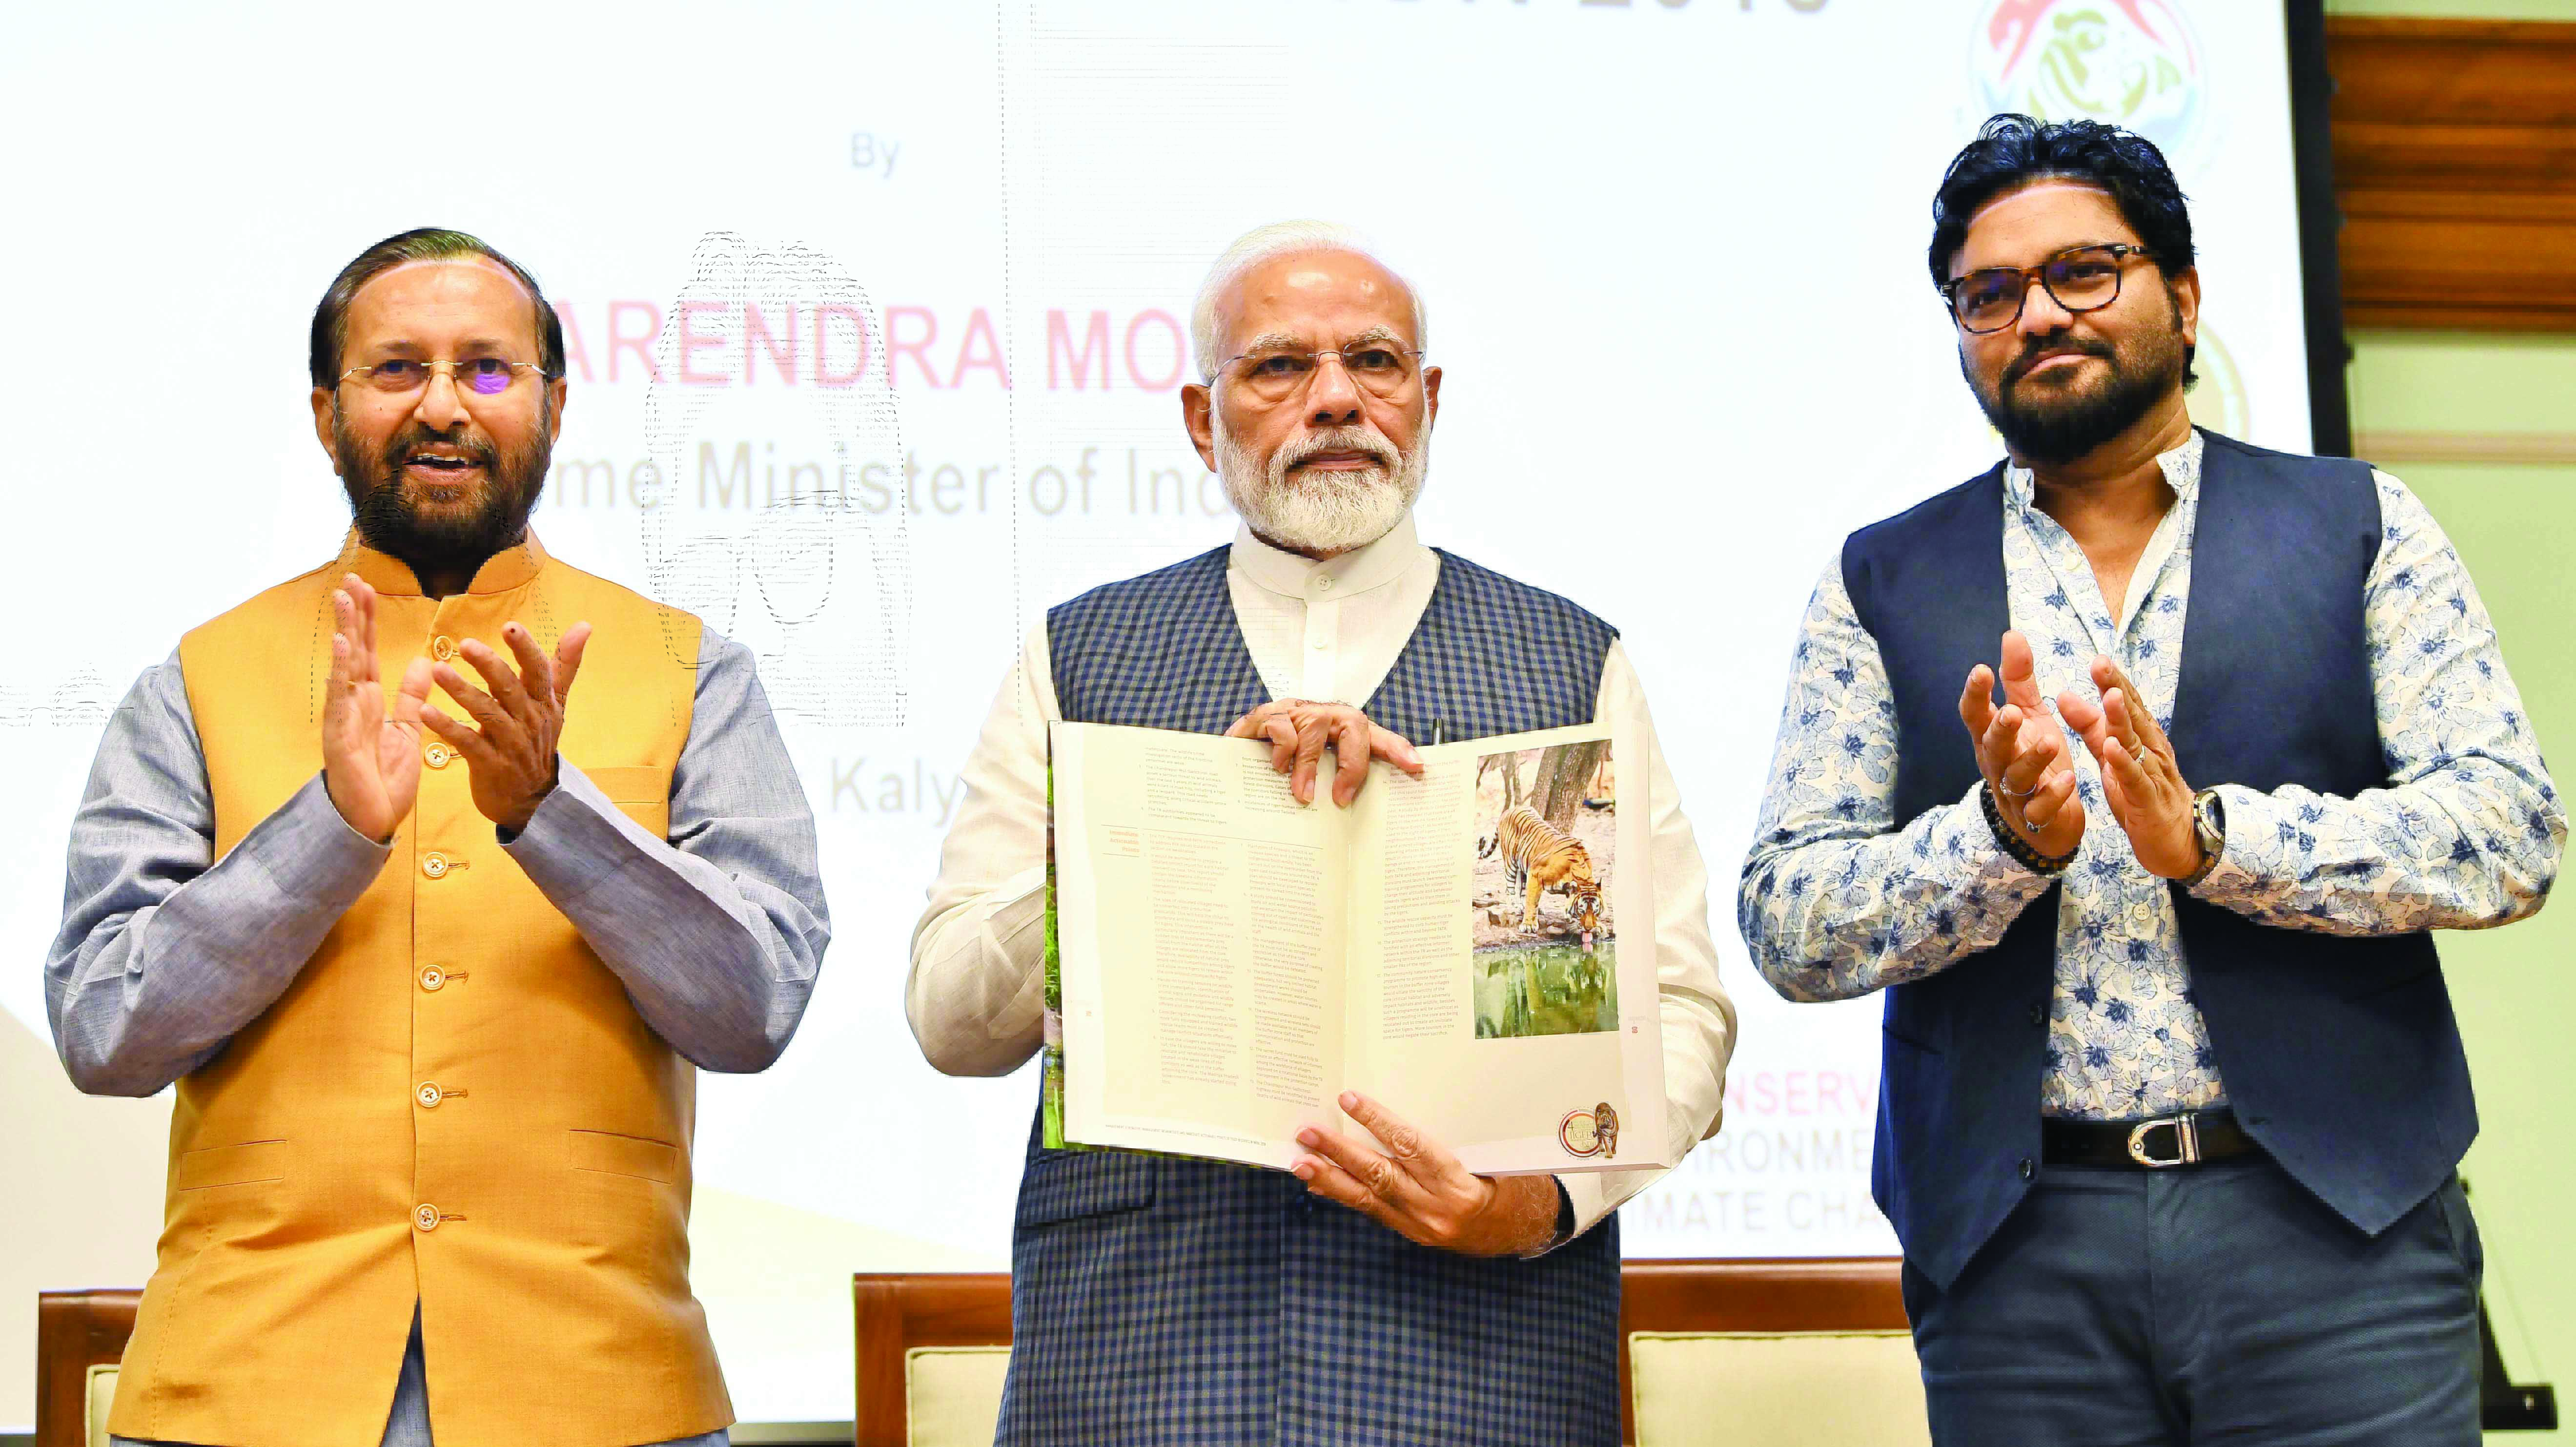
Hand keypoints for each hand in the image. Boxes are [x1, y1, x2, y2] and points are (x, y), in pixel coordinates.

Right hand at [322, 575, 433, 841]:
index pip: (368, 651)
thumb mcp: (408, 730)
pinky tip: (344, 645)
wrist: (371, 820)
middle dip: (354, 615)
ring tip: (346, 599)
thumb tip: (424, 662)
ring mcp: (343, 717)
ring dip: (345, 632)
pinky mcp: (340, 735)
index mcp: (369, 701)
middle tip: (352, 578)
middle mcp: (353, 703)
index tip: (368, 588)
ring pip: (345, 666)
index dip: (368, 620)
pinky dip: (342, 670)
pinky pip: (342, 698)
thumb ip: (413, 697)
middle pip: (354, 650)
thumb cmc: (382, 778)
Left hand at [419, 620, 592, 833]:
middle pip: (510, 688)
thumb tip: (584, 625)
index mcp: (542, 702)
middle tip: (465, 645)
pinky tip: (425, 712)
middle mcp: (528, 720)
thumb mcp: (554, 704)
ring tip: (438, 670)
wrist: (532, 799)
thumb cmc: (537, 742)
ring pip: (487, 713)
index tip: (510, 627)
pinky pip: (467, 742)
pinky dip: (447, 727)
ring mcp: (510, 744)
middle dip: (489, 665)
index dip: (525, 649)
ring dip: (461, 691)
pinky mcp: (489, 764)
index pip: (538, 670)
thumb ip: (564, 664)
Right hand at [1224, 700, 1423, 806]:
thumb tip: (1359, 811)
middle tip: (1340, 799)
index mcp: (1341, 730)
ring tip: (1301, 792)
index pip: (1376, 735)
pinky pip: (1279, 723)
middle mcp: (1322, 716)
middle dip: (1349, 764)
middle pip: (1351, 725)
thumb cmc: (1285, 765)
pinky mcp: (1265, 715)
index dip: (1398, 747)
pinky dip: (1280, 747)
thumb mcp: (1316, 775)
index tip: (1416, 766)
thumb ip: (1338, 786)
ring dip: (1308, 762)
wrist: (1237, 749)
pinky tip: (1276, 767)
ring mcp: (1295, 711)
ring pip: (1314, 724)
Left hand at [1292, 1092, 1560, 1256]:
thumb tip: (1399, 1109)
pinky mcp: (1410, 1233)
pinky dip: (1342, 1195)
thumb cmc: (1506, 1180)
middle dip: (1340, 1152)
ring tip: (1300, 1161)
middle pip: (1381, 1175)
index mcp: (1461, 1184)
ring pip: (1368, 1199)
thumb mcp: (1488, 1155)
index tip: (1349, 1099)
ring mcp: (1420, 1225)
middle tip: (1307, 1132)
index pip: (1413, 1147)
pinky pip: (1371, 1212)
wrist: (1518, 1229)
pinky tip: (1317, 1182)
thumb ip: (1447, 1136)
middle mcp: (1437, 1208)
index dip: (1379, 1122)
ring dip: (1330, 1178)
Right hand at [1958, 630, 2082, 859]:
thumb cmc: (2034, 758)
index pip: (1975, 716)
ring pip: (2016, 778)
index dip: (1975, 695)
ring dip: (2032, 760)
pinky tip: (2069, 780)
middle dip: (2000, 730)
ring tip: (2049, 741)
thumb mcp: (2030, 715)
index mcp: (1993, 738)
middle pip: (1992, 747)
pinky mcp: (2036, 817)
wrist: (2046, 820)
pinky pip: (2041, 808)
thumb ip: (2018, 679)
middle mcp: (1998, 765)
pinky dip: (2054, 795)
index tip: (1980, 670)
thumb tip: (2012, 634)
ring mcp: (2015, 793)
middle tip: (2011, 712)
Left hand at [2057, 656, 2201, 877]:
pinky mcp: (2148, 801)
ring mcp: (2152, 775)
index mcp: (2142, 738)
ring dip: (2123, 719)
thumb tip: (2064, 695)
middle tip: (2101, 662)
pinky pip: (2136, 779)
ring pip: (2137, 743)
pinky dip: (2125, 763)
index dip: (2113, 681)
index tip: (2097, 658)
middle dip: (2118, 688)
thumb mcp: (2112, 757)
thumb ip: (2091, 727)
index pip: (2127, 704)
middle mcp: (2151, 750)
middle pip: (2134, 715)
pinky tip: (2112, 748)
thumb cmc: (2143, 795)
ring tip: (2110, 695)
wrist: (2178, 841)